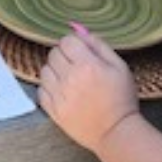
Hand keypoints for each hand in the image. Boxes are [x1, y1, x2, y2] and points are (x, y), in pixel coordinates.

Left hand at [38, 25, 140, 152]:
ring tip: (69, 80)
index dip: (74, 44)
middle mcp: (70, 78)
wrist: (116, 132)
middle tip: (77, 67)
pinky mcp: (53, 111)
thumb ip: (98, 44)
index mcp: (87, 65)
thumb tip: (78, 29)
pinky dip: (49, 88)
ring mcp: (59, 96)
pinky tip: (62, 92)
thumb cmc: (121, 99)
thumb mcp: (119, 66)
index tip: (81, 53)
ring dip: (55, 71)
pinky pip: (40, 90)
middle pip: (53, 53)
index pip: (66, 41)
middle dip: (64, 56)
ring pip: (44, 70)